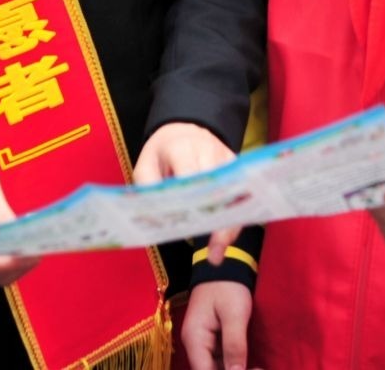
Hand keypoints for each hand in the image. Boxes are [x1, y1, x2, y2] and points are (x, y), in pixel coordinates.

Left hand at [136, 122, 239, 262]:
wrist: (182, 131)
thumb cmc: (161, 153)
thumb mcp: (144, 164)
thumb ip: (148, 187)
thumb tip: (155, 217)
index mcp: (183, 148)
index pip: (192, 176)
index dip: (194, 204)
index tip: (192, 229)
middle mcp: (210, 150)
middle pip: (218, 189)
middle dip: (218, 223)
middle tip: (213, 254)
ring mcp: (227, 158)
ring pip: (234, 195)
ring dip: (229, 226)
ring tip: (217, 253)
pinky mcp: (237, 167)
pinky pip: (239, 195)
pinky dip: (234, 218)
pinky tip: (225, 239)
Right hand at [181, 280, 256, 369]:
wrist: (225, 265)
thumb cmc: (228, 287)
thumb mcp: (234, 315)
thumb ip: (234, 345)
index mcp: (195, 338)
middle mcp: (195, 344)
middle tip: (258, 369)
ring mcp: (203, 343)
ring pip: (215, 367)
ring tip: (258, 368)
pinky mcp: (213, 340)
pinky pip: (220, 360)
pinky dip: (234, 365)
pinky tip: (251, 365)